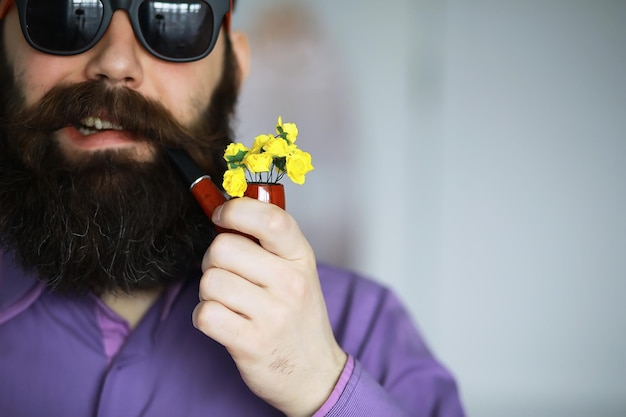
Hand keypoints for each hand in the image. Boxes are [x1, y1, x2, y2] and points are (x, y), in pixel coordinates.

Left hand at [192, 197, 347, 416]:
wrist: (315, 374)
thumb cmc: (298, 315)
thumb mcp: (298, 271)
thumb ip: (268, 242)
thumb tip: (225, 211)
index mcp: (301, 257)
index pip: (270, 218)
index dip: (236, 210)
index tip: (222, 216)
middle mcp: (290, 283)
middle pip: (223, 248)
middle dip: (213, 260)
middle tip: (226, 273)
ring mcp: (273, 315)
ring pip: (210, 281)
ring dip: (209, 292)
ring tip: (228, 301)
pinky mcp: (252, 344)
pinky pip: (205, 314)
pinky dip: (205, 316)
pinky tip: (222, 321)